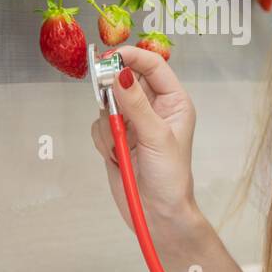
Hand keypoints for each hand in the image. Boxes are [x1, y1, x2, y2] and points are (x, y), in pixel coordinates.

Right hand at [88, 43, 200, 237]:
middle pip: (125, 80)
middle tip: (109, 104)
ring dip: (109, 125)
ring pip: (107, 104)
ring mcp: (133, 123)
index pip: (153, 66)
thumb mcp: (156, 137)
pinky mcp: (115, 138)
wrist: (156, 215)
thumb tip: (120, 74)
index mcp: (173, 102)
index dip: (132, 57)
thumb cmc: (170, 178)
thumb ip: (135, 104)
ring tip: (122, 147)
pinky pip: (98, 125)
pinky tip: (116, 157)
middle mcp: (153, 108)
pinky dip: (103, 140)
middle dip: (114, 93)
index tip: (110, 57)